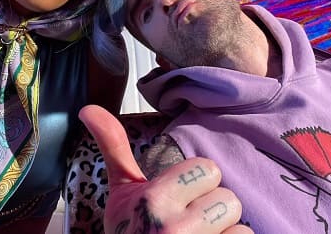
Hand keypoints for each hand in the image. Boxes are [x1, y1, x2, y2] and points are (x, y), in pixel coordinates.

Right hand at [79, 105, 252, 233]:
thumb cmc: (130, 232)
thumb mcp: (120, 192)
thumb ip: (114, 147)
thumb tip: (89, 109)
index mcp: (154, 200)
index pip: (208, 169)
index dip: (195, 184)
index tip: (179, 198)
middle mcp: (175, 229)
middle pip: (229, 198)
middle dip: (211, 209)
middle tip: (190, 222)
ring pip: (241, 226)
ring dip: (224, 232)